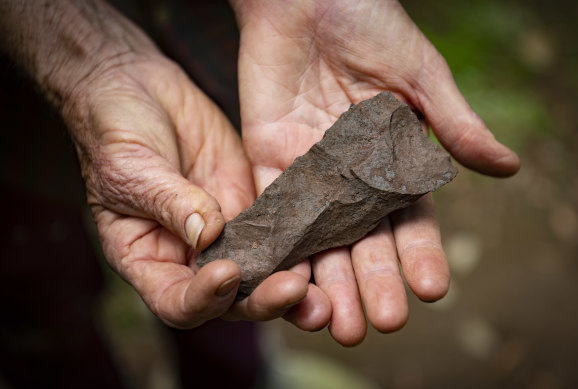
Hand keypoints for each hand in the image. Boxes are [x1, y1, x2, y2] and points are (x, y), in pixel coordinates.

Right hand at [0, 0, 313, 328]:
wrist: (137, 90)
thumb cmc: (114, 131)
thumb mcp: (129, 166)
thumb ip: (168, 200)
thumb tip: (208, 233)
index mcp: (149, 259)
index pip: (177, 302)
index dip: (203, 299)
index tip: (227, 272)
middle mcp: (190, 257)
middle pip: (231, 300)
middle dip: (262, 301)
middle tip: (295, 290)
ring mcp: (225, 233)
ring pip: (262, 273)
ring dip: (292, 285)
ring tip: (322, 291)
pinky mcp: (251, 204)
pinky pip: (280, 232)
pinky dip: (301, 242)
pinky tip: (324, 241)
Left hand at [231, 0, 519, 344]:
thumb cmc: (369, 22)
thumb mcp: (419, 74)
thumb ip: (452, 123)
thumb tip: (506, 168)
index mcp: (393, 159)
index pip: (409, 218)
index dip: (420, 252)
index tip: (433, 288)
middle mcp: (351, 174)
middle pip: (363, 238)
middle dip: (372, 280)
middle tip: (383, 322)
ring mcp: (310, 170)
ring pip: (319, 235)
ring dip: (326, 278)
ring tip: (335, 322)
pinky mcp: (271, 157)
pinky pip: (274, 206)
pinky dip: (278, 243)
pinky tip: (284, 280)